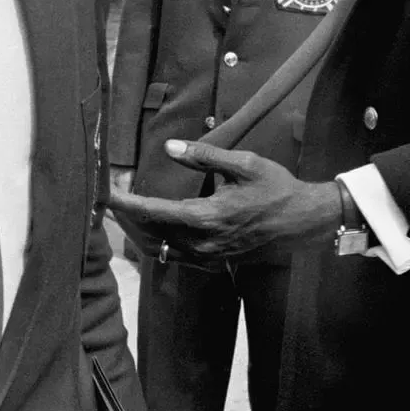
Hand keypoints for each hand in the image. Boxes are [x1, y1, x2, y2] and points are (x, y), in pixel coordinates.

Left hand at [110, 141, 342, 263]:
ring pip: (158, 247)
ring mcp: (207, 258)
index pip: (151, 212)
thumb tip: (170, 147)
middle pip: (147, 233)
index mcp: (206, 218)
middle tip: (110, 193)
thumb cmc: (276, 189)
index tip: (105, 191)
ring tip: (122, 208)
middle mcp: (201, 244)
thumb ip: (204, 156)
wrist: (304, 223)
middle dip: (125, 214)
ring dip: (137, 229)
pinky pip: (173, 255)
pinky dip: (155, 240)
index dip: (124, 203)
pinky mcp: (212, 263)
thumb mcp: (244, 164)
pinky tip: (148, 225)